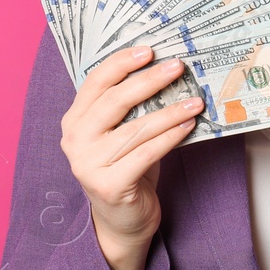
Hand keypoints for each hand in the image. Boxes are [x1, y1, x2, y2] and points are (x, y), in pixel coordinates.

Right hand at [59, 46, 203, 269]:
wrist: (122, 219)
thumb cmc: (126, 168)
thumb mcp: (121, 134)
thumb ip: (129, 107)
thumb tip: (166, 71)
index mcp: (74, 120)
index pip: (95, 82)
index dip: (122, 63)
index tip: (150, 50)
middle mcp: (75, 140)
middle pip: (114, 101)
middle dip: (149, 81)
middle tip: (177, 67)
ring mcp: (88, 164)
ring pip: (135, 129)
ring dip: (169, 112)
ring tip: (195, 101)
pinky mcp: (109, 185)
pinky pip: (146, 153)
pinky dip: (170, 137)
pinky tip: (188, 125)